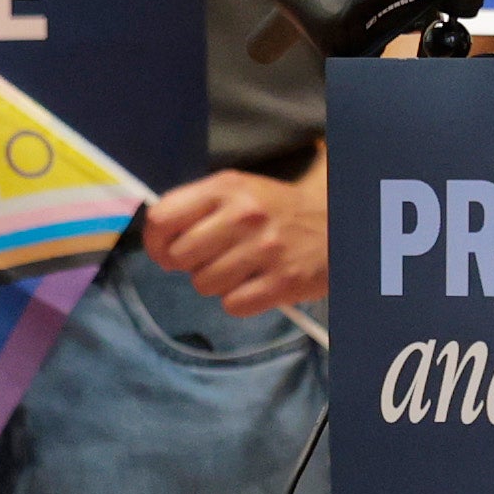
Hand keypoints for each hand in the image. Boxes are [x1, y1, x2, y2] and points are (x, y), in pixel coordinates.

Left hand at [146, 165, 328, 312]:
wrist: (337, 224)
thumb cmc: (276, 211)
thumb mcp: (237, 191)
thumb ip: (195, 208)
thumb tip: (157, 242)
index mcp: (225, 188)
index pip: (162, 218)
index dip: (156, 242)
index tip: (166, 252)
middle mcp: (243, 216)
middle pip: (179, 256)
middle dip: (190, 264)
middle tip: (212, 259)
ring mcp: (264, 250)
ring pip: (204, 284)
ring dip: (216, 284)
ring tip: (240, 270)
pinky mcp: (282, 282)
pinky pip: (233, 305)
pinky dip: (240, 301)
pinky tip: (256, 284)